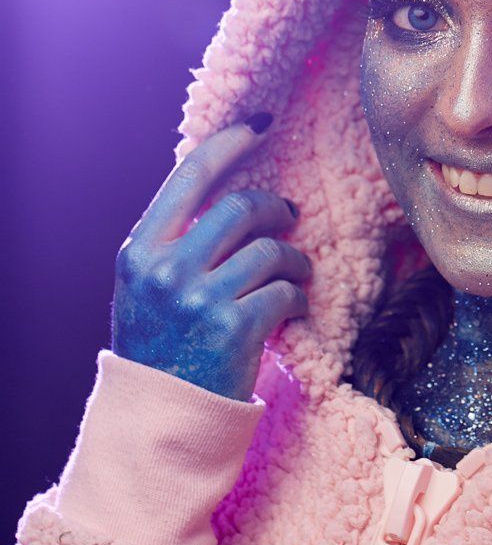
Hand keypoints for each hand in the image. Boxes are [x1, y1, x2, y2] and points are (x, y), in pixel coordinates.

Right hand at [111, 117, 311, 401]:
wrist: (162, 418)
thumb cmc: (161, 349)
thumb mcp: (147, 287)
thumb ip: (174, 242)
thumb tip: (227, 193)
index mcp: (140, 250)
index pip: (190, 176)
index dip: (230, 143)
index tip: (259, 126)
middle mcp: (166, 268)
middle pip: (240, 208)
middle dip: (274, 208)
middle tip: (288, 217)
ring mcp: (200, 298)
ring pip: (270, 249)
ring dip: (295, 257)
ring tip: (296, 270)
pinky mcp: (235, 328)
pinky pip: (286, 291)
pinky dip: (298, 296)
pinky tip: (294, 307)